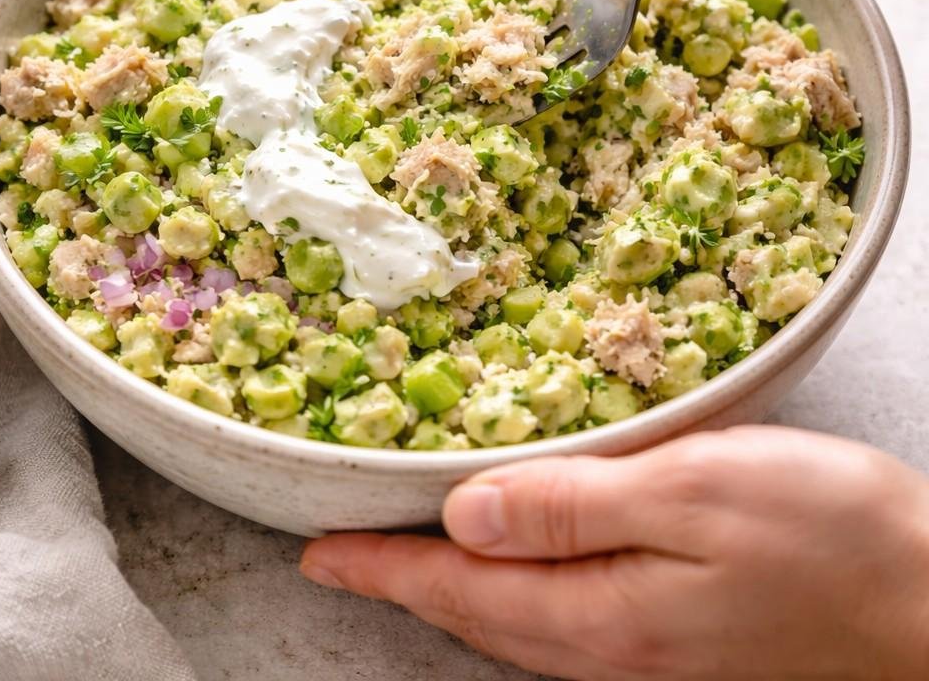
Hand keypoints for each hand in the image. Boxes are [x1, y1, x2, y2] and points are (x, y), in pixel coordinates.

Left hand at [300, 427, 928, 679]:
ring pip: (512, 626)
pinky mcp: (675, 642)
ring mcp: (644, 654)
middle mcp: (610, 649)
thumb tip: (465, 514)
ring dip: (450, 592)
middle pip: (474, 617)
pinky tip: (510, 570)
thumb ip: (572, 506)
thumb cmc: (824, 529)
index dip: (382, 567)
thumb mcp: (691, 490)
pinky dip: (510, 595)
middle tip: (346, 548)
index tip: (319, 551)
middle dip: (402, 583)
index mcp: (600, 611)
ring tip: (405, 557)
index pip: (457, 590)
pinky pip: (558, 623)